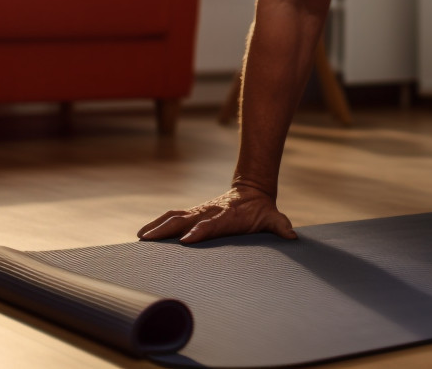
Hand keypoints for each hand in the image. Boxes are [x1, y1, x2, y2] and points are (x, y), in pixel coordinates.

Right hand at [138, 184, 296, 243]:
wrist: (252, 191)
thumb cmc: (261, 210)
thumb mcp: (272, 217)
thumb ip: (280, 225)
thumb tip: (292, 235)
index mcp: (226, 216)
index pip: (211, 225)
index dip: (200, 231)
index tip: (186, 240)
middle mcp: (209, 212)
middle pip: (185, 220)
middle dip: (166, 229)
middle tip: (148, 239)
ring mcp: (199, 212)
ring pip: (175, 217)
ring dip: (157, 226)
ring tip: (140, 237)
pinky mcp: (193, 214)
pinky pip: (172, 217)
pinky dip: (157, 223)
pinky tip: (143, 233)